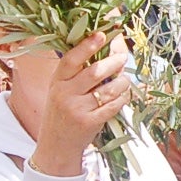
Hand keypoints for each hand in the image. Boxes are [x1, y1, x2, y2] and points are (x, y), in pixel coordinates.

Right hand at [31, 32, 130, 176]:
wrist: (56, 146)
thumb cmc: (62, 113)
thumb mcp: (60, 90)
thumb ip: (76, 73)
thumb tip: (103, 49)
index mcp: (57, 82)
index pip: (72, 59)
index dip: (87, 45)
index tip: (102, 34)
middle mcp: (65, 94)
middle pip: (94, 72)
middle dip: (113, 62)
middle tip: (122, 57)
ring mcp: (77, 109)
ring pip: (108, 89)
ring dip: (122, 82)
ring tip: (124, 80)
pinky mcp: (90, 123)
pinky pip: (113, 105)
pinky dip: (122, 98)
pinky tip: (123, 95)